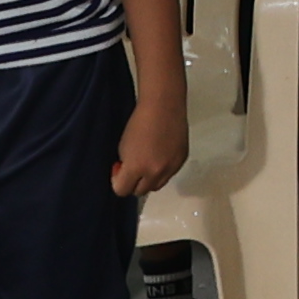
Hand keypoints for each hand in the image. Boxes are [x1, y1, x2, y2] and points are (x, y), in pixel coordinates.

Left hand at [113, 84, 188, 199]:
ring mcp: (171, 168)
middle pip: (141, 191)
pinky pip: (169, 174)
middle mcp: (155, 172)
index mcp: (136, 167)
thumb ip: (126, 166)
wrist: (163, 106)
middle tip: (133, 167)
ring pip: (157, 186)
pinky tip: (161, 155)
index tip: (119, 168)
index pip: (122, 190)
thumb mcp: (123, 146)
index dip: (117, 181)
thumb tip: (129, 174)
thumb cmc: (138, 123)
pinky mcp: (182, 160)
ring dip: (150, 179)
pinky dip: (163, 170)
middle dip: (134, 182)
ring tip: (148, 162)